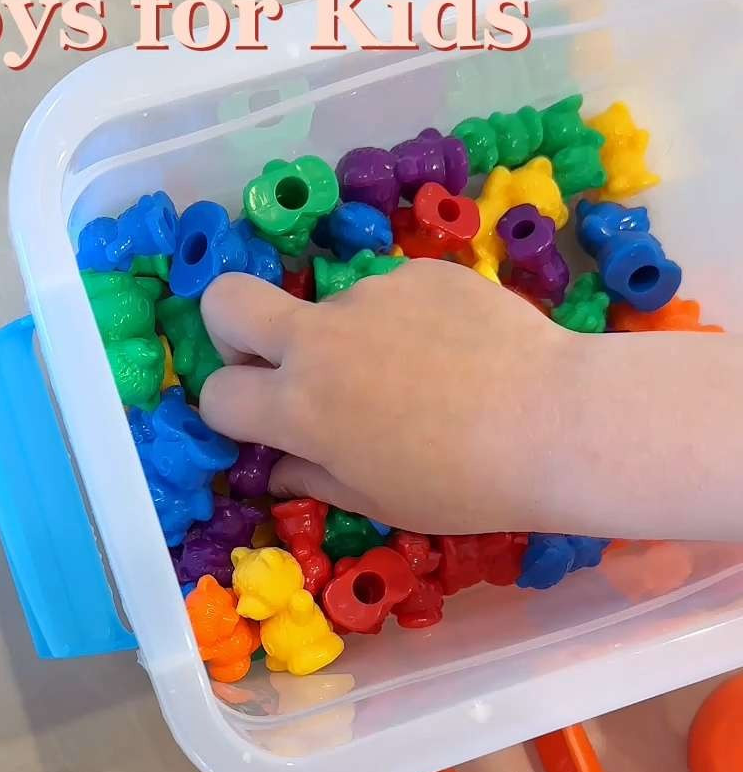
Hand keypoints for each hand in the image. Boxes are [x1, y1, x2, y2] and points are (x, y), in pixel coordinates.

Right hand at [199, 263, 742, 541]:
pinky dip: (409, 321)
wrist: (554, 422)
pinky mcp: (419, 270)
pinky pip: (392, 294)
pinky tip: (459, 354)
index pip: (216, 393)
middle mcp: (319, 340)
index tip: (263, 423)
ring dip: (350, 338)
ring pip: (331, 309)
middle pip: (225, 301)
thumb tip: (279, 466)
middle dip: (232, 330)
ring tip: (423, 379)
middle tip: (277, 361)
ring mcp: (369, 295)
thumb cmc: (465, 485)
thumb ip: (316, 477)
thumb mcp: (381, 501)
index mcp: (299, 408)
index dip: (232, 411)